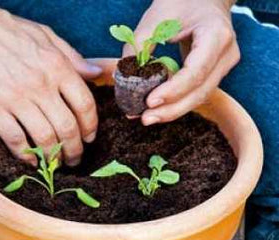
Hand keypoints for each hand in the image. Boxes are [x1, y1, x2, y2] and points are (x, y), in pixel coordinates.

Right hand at [0, 0, 101, 165]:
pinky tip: (32, 161)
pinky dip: (26, 155)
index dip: (91, 127)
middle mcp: (39, 85)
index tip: (89, 138)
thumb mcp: (47, 36)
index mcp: (56, 67)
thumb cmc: (8, 31)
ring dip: (54, 157)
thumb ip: (73, 57)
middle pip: (67, 128)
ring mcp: (15, 98)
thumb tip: (96, 74)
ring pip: (44, 138)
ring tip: (56, 163)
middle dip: (75, 150)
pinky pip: (15, 140)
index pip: (84, 105)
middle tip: (74, 159)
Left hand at [123, 0, 239, 124]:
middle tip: (145, 119)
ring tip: (146, 117)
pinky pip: (195, 94)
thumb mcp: (156, 17)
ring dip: (172, 111)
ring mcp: (223, 66)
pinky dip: (175, 104)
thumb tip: (122, 76)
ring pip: (199, 98)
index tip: (149, 101)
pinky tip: (155, 110)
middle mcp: (226, 54)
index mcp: (216, 35)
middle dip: (171, 110)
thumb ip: (138, 45)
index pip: (195, 71)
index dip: (172, 90)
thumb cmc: (181, 3)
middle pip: (200, 92)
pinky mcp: (214, 75)